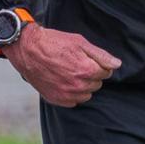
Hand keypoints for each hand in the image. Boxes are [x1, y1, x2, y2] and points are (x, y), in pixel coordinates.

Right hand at [6, 24, 120, 106]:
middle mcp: (77, 86)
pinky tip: (63, 81)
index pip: (106, 73)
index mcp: (86, 70)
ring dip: (83, 85)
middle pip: (97, 84)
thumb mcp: (80, 42)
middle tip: (77, 63)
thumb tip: (117, 65)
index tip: (88, 58)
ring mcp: (66, 94)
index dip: (99, 64)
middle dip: (91, 74)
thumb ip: (101, 55)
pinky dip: (72, 93)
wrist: (27, 49)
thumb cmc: (54, 42)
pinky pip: (73, 101)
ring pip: (86, 94)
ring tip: (70, 72)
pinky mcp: (56, 99)